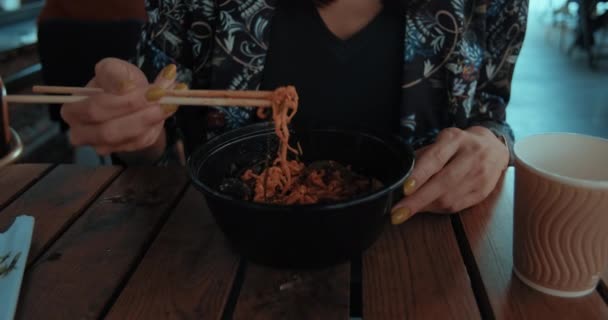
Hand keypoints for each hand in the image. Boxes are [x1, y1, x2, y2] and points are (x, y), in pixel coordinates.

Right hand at [61, 58, 185, 155]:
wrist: (132, 95)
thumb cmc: (117, 81)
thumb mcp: (112, 68)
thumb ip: (113, 73)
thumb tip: (124, 85)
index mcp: (73, 110)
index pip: (95, 109)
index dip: (123, 101)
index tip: (149, 89)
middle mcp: (84, 134)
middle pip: (111, 129)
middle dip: (139, 112)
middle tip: (162, 96)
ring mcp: (105, 145)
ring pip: (130, 137)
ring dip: (153, 118)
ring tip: (170, 99)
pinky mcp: (127, 148)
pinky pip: (143, 141)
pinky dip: (158, 123)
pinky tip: (168, 107)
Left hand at [390, 126, 509, 224]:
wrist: (494, 149)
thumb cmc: (459, 145)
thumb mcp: (441, 140)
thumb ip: (423, 156)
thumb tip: (401, 177)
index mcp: (455, 139)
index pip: (436, 158)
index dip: (419, 175)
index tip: (404, 189)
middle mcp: (471, 156)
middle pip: (442, 182)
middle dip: (417, 200)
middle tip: (397, 213)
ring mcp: (479, 176)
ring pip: (449, 198)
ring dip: (424, 207)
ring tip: (406, 211)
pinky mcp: (482, 193)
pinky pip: (456, 206)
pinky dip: (436, 210)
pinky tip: (425, 208)